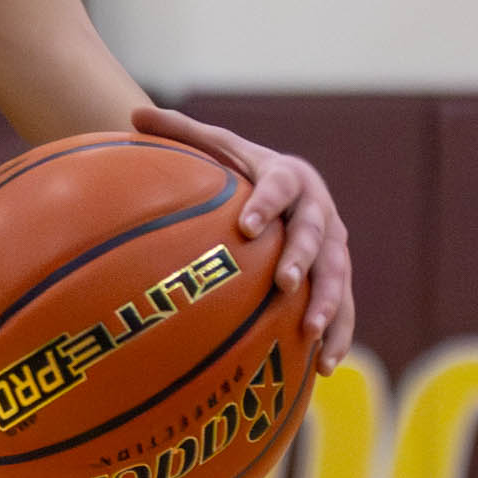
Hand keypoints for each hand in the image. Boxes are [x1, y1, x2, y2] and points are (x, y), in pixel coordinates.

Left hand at [133, 103, 357, 370]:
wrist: (288, 187)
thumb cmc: (240, 170)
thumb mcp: (215, 147)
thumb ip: (180, 131)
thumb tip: (133, 111)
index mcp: (288, 175)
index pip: (279, 187)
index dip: (266, 204)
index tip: (245, 225)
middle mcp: (318, 209)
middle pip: (315, 233)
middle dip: (301, 257)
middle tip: (284, 282)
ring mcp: (333, 244)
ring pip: (337, 273)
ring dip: (329, 302)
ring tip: (311, 331)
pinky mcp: (337, 275)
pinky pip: (344, 306)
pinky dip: (338, 334)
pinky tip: (323, 366)